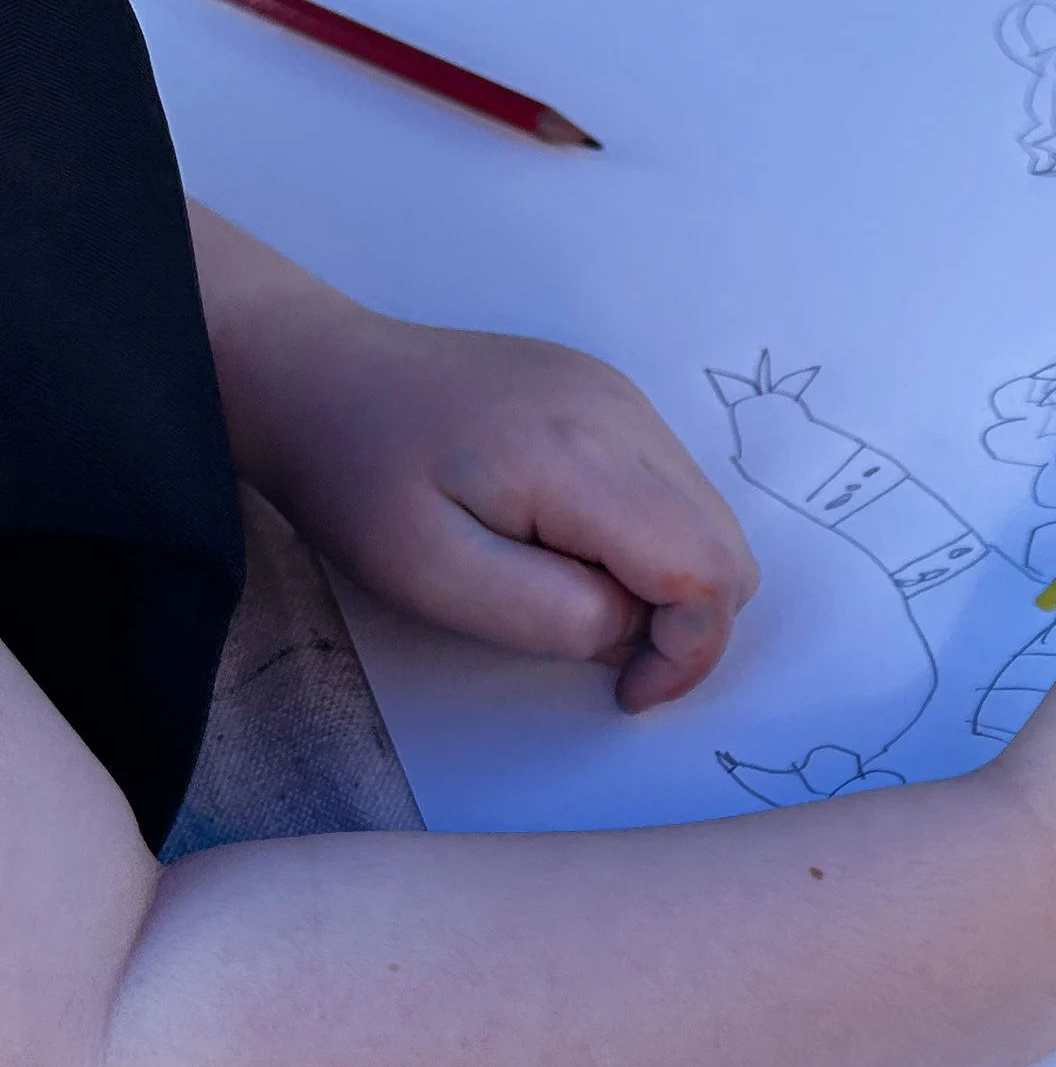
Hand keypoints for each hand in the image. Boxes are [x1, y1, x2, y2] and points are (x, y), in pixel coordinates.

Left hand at [191, 207, 756, 711]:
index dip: (688, 651)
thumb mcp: (432, 577)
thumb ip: (552, 616)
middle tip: (605, 652)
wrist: (318, 375)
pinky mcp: (611, 398)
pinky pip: (677, 491)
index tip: (627, 691)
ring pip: (711, 522)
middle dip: (687, 625)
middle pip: (727, 548)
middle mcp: (620, 412)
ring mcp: (621, 397)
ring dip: (669, 585)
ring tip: (577, 595)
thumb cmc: (358, 480)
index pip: (704, 568)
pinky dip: (652, 544)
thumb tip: (631, 630)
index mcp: (576, 454)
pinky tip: (573, 549)